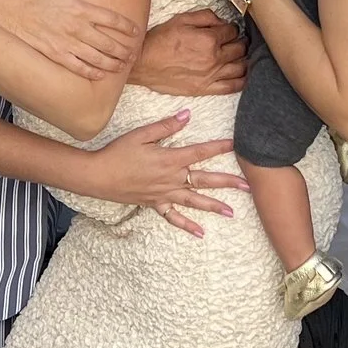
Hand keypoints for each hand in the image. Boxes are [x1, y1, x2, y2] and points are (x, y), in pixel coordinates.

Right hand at [4, 0, 137, 77]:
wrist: (13, 15)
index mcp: (80, 9)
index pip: (112, 19)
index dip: (127, 27)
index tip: (136, 32)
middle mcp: (77, 28)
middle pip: (109, 42)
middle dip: (124, 50)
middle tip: (133, 54)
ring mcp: (68, 44)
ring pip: (97, 58)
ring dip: (113, 64)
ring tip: (122, 66)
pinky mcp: (58, 55)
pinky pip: (79, 67)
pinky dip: (92, 73)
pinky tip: (101, 75)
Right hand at [81, 110, 246, 236]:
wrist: (98, 176)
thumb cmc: (118, 152)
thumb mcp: (141, 134)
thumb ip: (166, 126)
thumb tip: (187, 114)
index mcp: (170, 159)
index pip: (200, 152)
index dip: (219, 147)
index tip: (236, 144)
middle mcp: (171, 179)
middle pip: (205, 180)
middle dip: (228, 183)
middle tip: (248, 187)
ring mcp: (164, 194)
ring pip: (194, 201)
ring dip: (214, 206)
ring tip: (232, 213)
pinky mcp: (155, 204)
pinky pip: (174, 217)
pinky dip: (187, 225)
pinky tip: (200, 233)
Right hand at [127, 10, 246, 95]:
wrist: (142, 63)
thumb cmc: (159, 40)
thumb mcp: (181, 19)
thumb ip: (205, 16)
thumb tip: (221, 20)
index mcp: (208, 39)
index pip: (232, 31)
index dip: (232, 28)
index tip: (228, 29)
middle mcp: (213, 58)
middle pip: (239, 49)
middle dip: (240, 42)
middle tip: (237, 41)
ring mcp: (210, 75)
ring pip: (240, 68)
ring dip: (244, 60)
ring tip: (240, 56)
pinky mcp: (205, 89)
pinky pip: (231, 87)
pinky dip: (241, 81)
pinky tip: (243, 75)